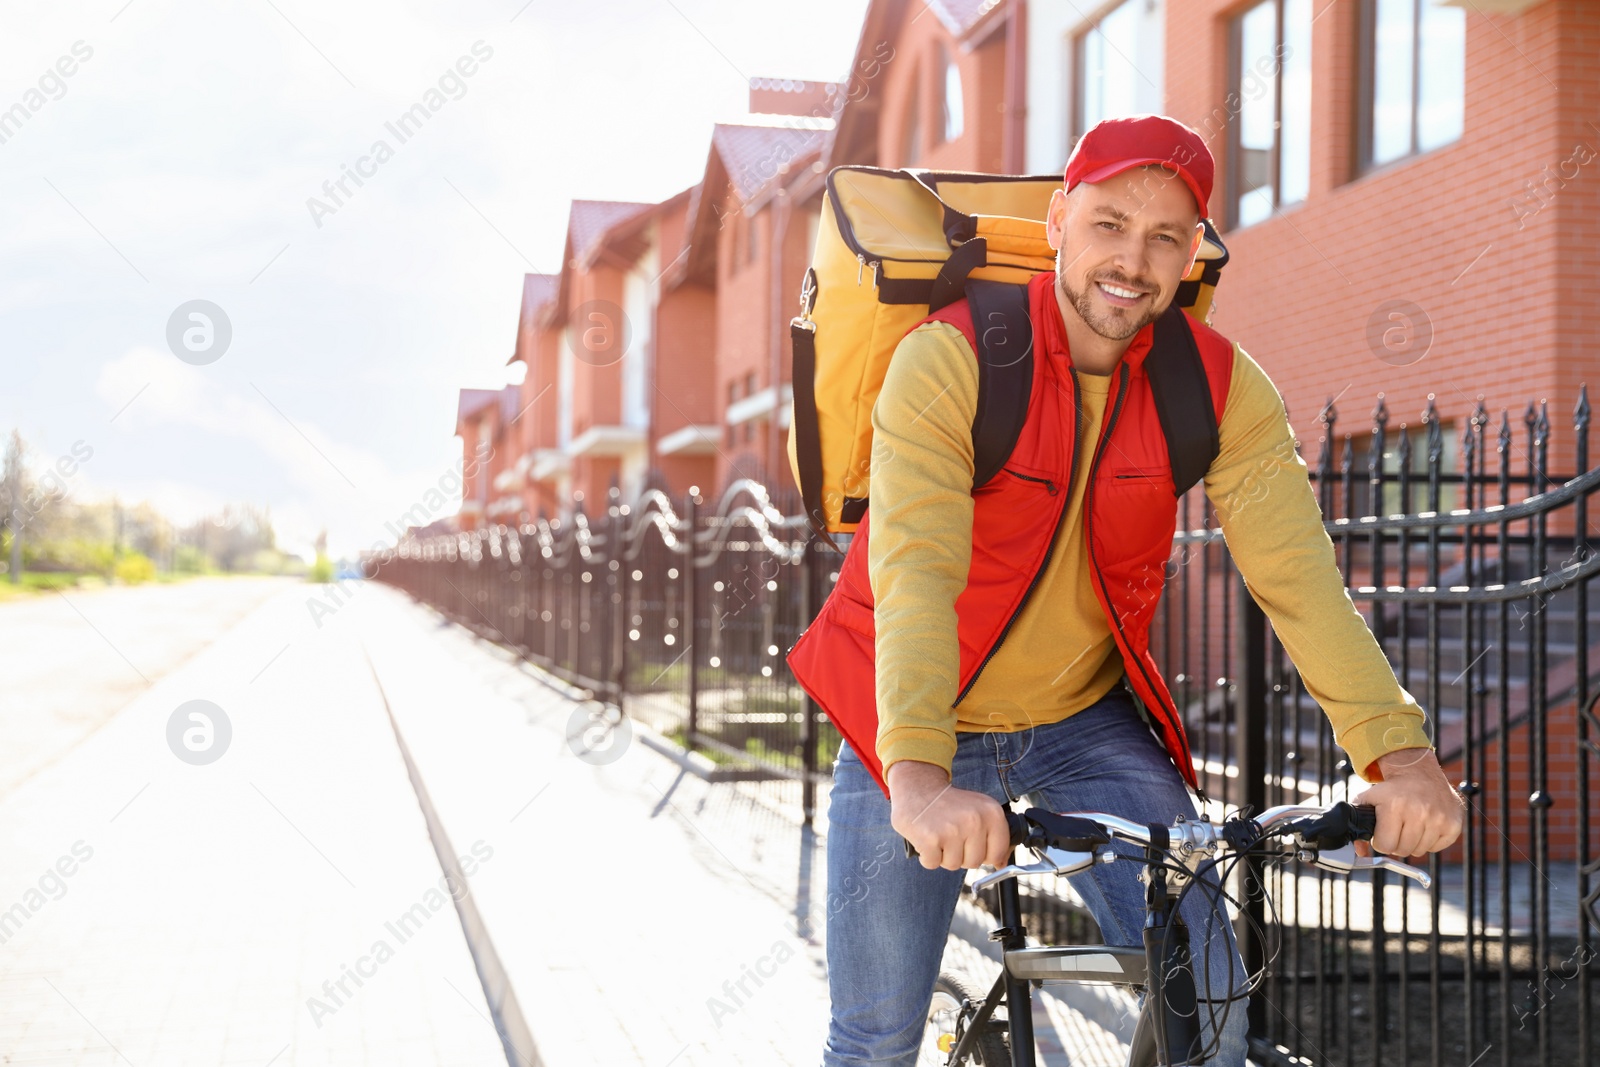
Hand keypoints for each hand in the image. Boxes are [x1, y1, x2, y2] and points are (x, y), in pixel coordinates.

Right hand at [887, 760, 1010, 870]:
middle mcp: (974, 821)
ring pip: (953, 865)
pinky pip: (932, 863)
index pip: (998, 853)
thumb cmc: (948, 802)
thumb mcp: (979, 810)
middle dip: (961, 855)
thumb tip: (1001, 864)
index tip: (972, 842)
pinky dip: (927, 856)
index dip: (984, 854)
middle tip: (951, 835)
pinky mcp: (930, 839)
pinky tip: (927, 838)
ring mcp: (952, 830)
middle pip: (975, 863)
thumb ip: (994, 836)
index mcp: (992, 813)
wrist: (918, 786)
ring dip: (943, 855)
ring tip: (939, 834)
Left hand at [1352, 748, 1463, 857]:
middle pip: (1403, 850)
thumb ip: (1358, 827)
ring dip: (1412, 842)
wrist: (1418, 773)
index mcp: (1394, 806)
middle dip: (1396, 842)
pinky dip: (1429, 841)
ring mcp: (1439, 819)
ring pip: (1419, 851)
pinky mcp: (1453, 824)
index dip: (1381, 841)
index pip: (1385, 846)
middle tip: (1396, 827)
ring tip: (1410, 823)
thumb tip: (1360, 852)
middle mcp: (1419, 812)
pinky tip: (1425, 824)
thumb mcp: (1368, 801)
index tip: (1383, 831)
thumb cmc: (1391, 790)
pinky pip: (1436, 848)